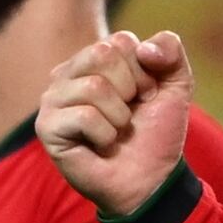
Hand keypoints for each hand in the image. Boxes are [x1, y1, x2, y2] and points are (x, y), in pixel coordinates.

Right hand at [38, 30, 194, 217]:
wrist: (150, 180)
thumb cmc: (155, 133)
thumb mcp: (176, 86)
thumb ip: (170, 51)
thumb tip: (144, 47)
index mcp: (93, 60)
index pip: (120, 41)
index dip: (144, 73)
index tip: (145, 97)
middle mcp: (67, 74)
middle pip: (102, 54)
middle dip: (130, 88)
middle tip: (129, 114)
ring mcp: (53, 99)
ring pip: (94, 86)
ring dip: (119, 116)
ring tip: (115, 131)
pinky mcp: (47, 127)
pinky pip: (85, 116)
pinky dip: (105, 135)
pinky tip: (101, 145)